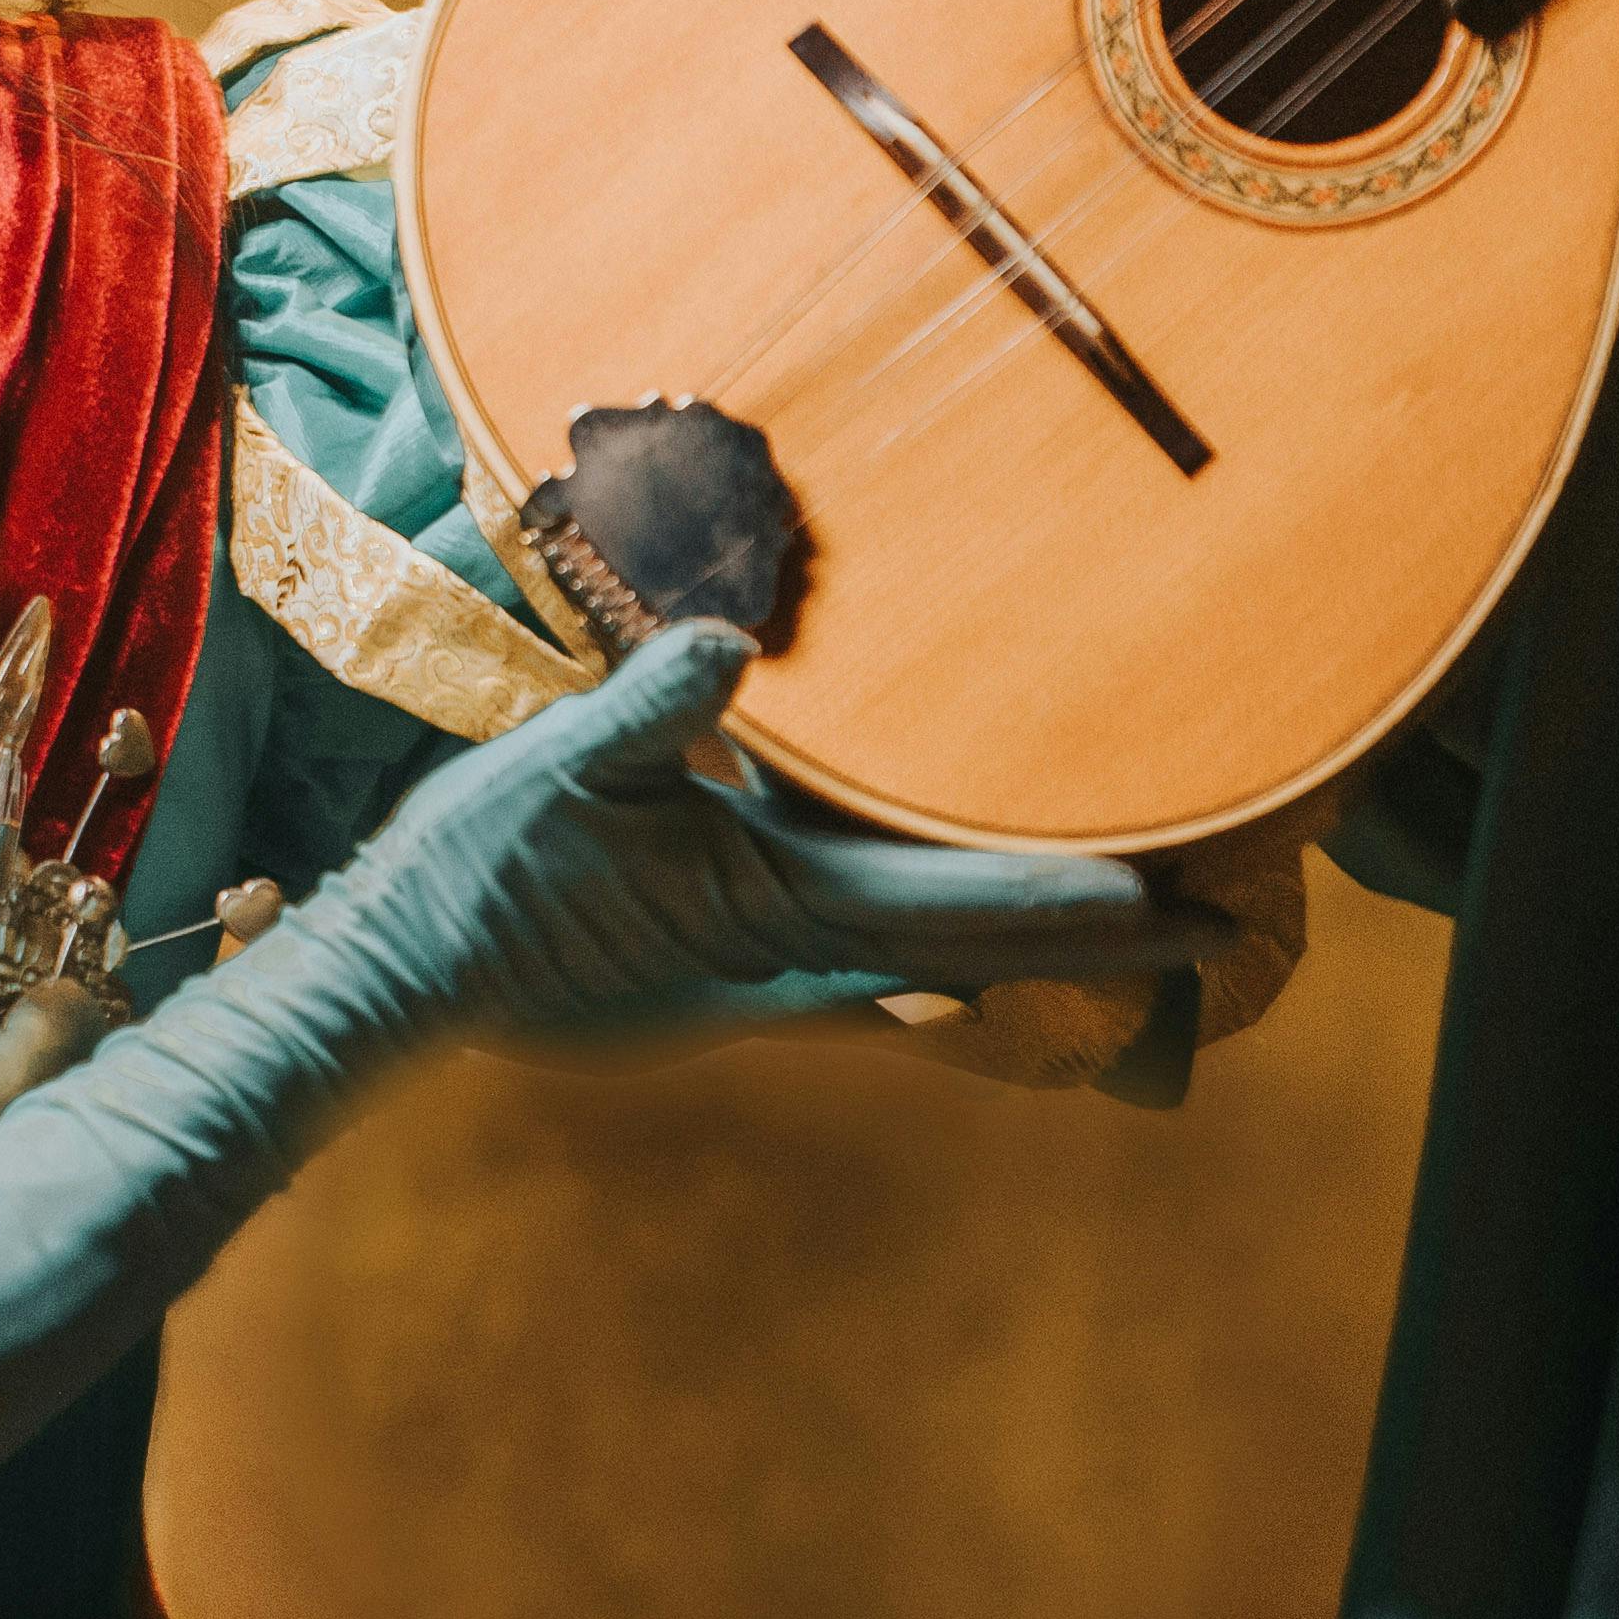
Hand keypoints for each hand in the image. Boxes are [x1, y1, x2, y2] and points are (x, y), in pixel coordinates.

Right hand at [267, 622, 1219, 1041]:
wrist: (398, 974)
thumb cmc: (474, 876)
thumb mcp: (557, 769)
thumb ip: (649, 711)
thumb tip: (722, 643)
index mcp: (770, 910)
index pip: (950, 907)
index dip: (1064, 902)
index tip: (1174, 904)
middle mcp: (789, 956)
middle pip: (974, 948)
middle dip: (1094, 941)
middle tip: (1220, 935)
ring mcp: (758, 972)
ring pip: (926, 953)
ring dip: (1023, 937)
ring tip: (1126, 917)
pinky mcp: (720, 961)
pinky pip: (855, 952)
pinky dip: (927, 947)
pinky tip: (958, 955)